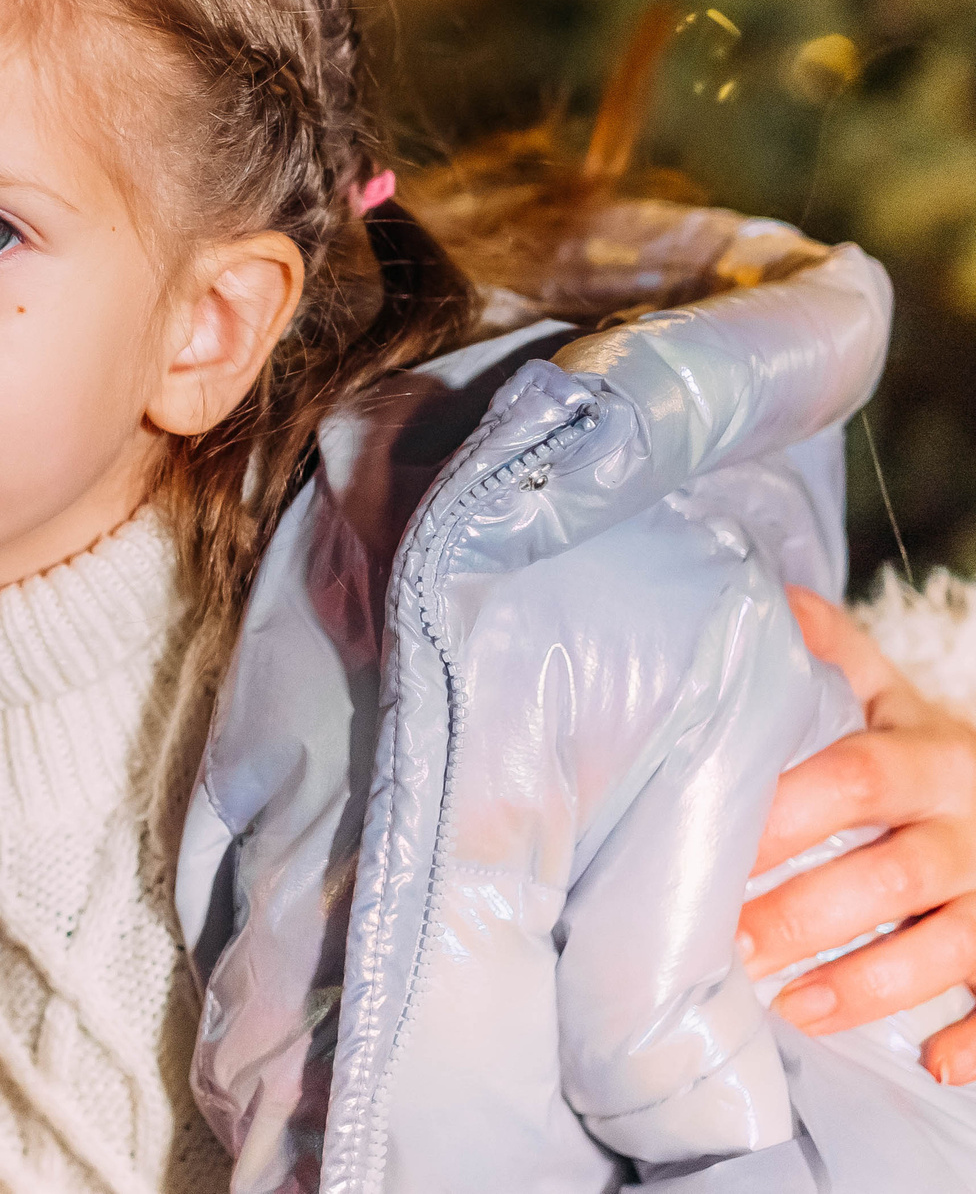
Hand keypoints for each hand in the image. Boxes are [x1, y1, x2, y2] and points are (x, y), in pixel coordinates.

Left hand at [742, 585, 975, 1081]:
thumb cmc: (926, 756)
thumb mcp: (892, 699)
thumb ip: (833, 655)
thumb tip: (767, 596)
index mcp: (930, 756)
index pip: (858, 778)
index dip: (788, 812)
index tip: (710, 842)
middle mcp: (974, 826)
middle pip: (893, 874)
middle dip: (807, 912)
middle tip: (728, 947)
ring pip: (947, 946)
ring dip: (867, 984)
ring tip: (789, 1007)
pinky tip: (933, 1063)